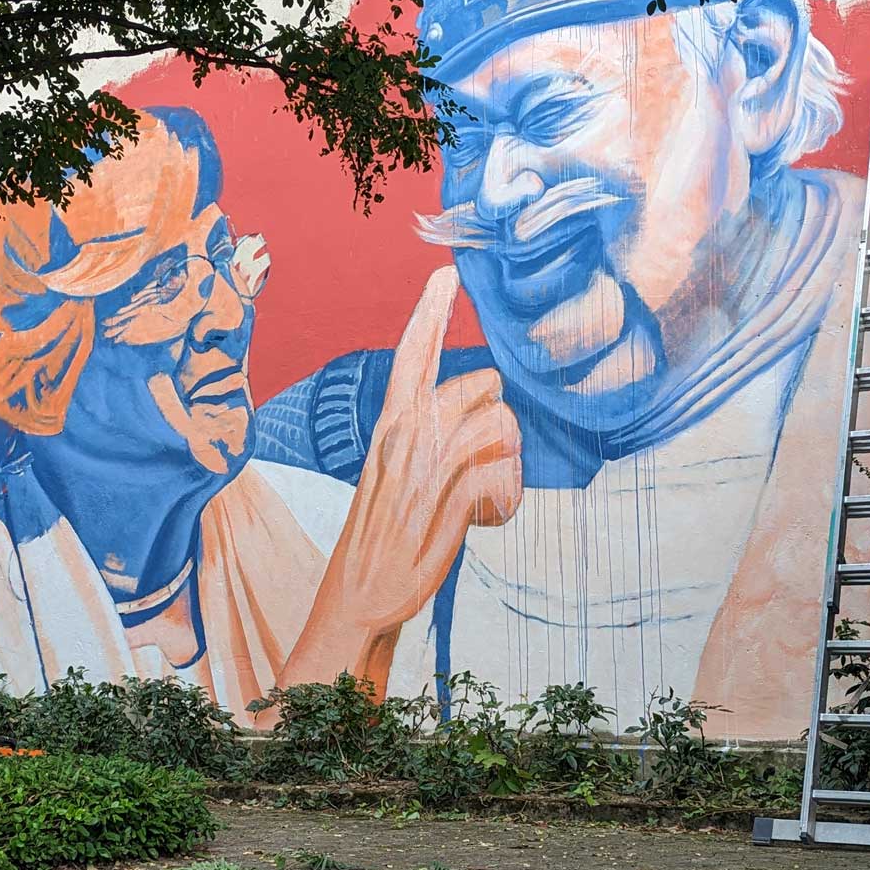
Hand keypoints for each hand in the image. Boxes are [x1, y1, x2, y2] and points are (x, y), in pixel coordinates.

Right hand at [325, 265, 522, 638]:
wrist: (361, 595)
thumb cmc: (381, 535)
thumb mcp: (391, 472)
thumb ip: (425, 437)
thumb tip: (477, 412)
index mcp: (389, 424)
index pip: (411, 354)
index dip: (429, 312)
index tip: (445, 274)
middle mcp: (408, 434)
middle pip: (483, 383)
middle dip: (496, 413)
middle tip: (480, 456)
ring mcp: (431, 466)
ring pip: (503, 425)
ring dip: (507, 459)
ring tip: (481, 492)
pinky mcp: (454, 500)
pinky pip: (508, 476)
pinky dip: (506, 499)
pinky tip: (484, 518)